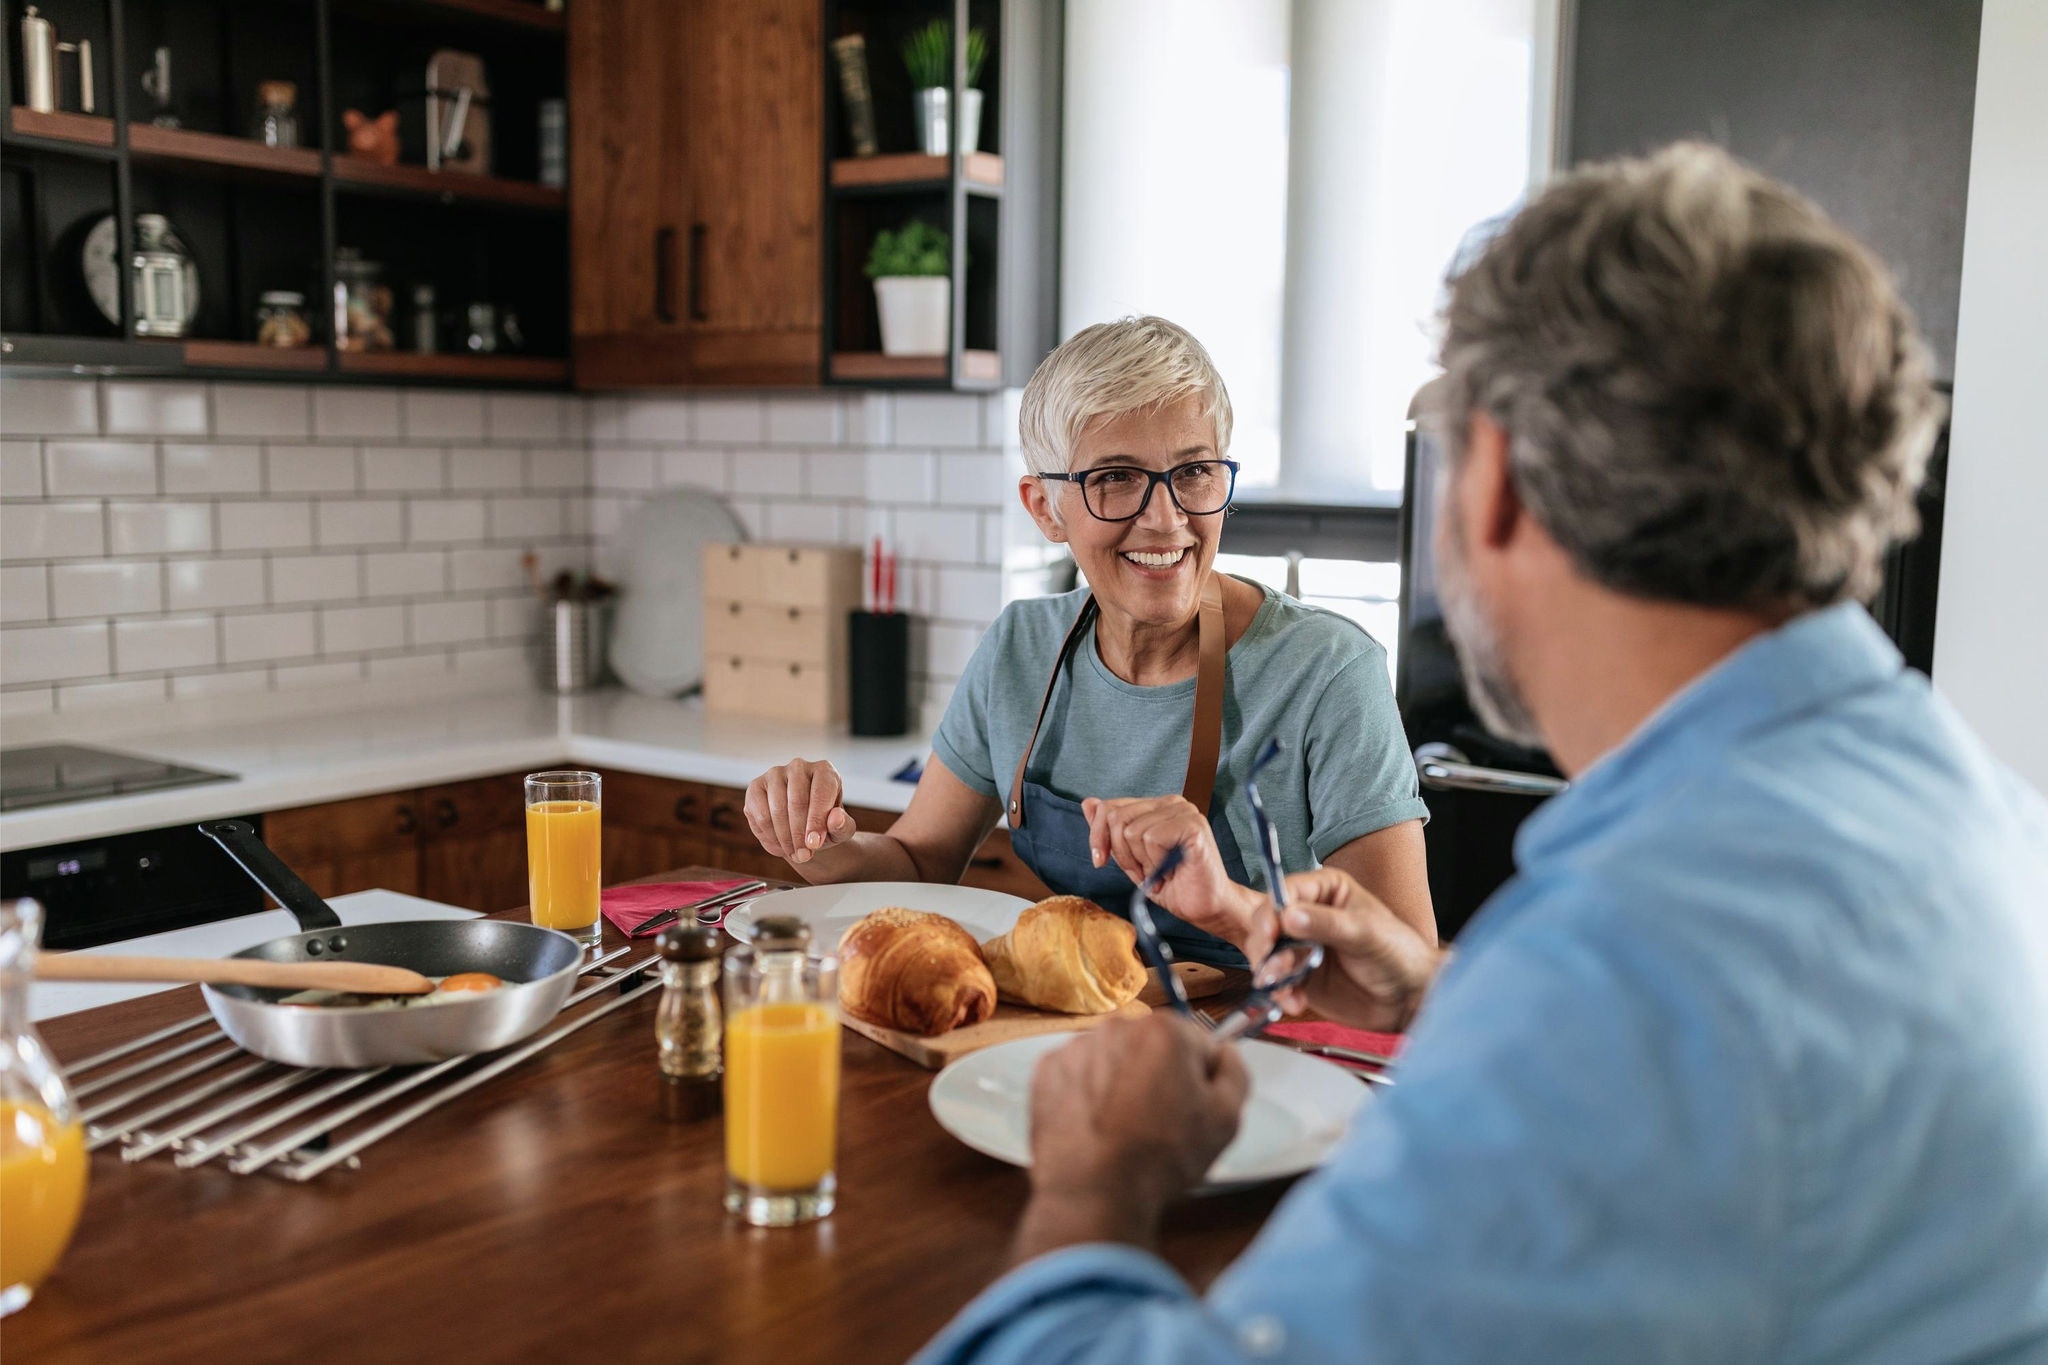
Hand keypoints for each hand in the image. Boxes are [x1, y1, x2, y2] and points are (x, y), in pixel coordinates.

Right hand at [743, 758, 856, 864]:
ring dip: (785, 838)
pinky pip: (759, 815)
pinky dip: (769, 836)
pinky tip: (780, 847)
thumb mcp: (841, 830)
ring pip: (776, 810)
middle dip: (799, 835)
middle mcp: (799, 767)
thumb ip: (843, 826)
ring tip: (794, 854)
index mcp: (824, 771)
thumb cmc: (826, 824)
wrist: (805, 826)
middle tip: (804, 856)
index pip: (820, 793)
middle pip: (797, 802)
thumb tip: (836, 818)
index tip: (814, 845)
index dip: (816, 822)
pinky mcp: (755, 787)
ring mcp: (774, 775)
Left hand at [1024, 1013, 1249, 1237]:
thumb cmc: (1160, 1159)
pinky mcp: (1049, 1070)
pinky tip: (1096, 1126)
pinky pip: (1079, 1074)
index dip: (1199, 1079)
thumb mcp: (1225, 1120)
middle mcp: (1118, 1026)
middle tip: (1158, 1122)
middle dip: (1159, 1076)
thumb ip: (1234, 1073)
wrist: (1094, 1193)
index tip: (1191, 1107)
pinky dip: (1088, 1094)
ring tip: (1124, 1129)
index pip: (1197, 1044)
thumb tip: (1225, 1054)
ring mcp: (1078, 1047)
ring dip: (1122, 1083)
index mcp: (1165, 1030)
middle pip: (1152, 1047)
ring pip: (1114, 1059)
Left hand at [1081, 795, 1260, 948]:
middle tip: (1142, 873)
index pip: (1110, 807)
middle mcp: (1172, 803)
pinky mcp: (1193, 825)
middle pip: (1116, 817)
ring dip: (1141, 863)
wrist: (1205, 908)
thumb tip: (1089, 803)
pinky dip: (1155, 864)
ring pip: (1132, 831)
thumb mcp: (1131, 858)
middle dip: (1121, 854)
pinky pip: (1151, 838)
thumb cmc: (1173, 885)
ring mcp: (1184, 811)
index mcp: (1157, 807)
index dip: (1098, 836)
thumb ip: (1112, 832)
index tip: (1100, 861)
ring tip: (1160, 874)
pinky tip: (1170, 873)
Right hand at [1242, 867, 1444, 1031]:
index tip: (1269, 932)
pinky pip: (1279, 982)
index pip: (1285, 891)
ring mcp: (1303, 947)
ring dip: (1270, 973)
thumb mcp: (1365, 933)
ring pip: (1269, 954)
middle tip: (1271, 967)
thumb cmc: (1399, 953)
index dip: (1272, 911)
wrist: (1410, 998)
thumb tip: (1288, 916)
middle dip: (1264, 946)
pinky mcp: (1302, 976)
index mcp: (1326, 890)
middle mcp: (1309, 915)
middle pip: (1269, 923)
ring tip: (1284, 989)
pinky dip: (1281, 994)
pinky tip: (1295, 1003)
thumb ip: (1327, 923)